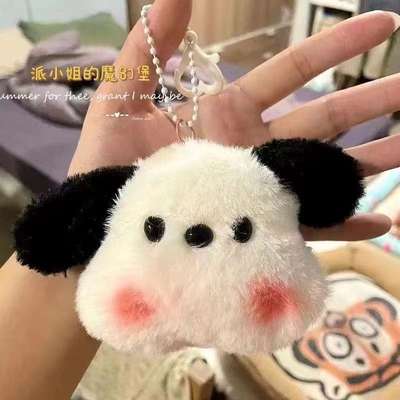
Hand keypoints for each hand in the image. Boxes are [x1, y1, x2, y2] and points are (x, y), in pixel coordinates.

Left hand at [70, 1, 399, 241]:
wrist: (101, 227)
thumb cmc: (106, 165)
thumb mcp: (123, 98)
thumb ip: (149, 47)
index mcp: (229, 113)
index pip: (294, 72)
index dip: (336, 49)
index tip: (382, 27)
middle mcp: (253, 148)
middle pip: (325, 119)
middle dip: (372, 104)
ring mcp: (259, 190)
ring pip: (326, 171)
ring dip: (372, 162)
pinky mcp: (257, 229)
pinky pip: (310, 226)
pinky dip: (346, 223)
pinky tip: (383, 221)